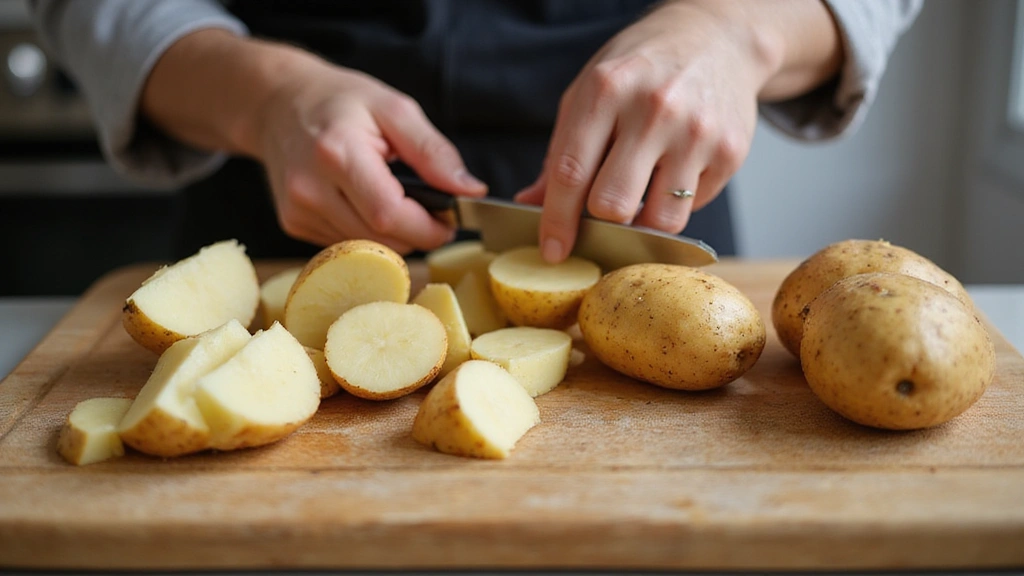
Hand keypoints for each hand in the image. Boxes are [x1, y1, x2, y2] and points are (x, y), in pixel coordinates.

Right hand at [253, 62, 486, 251]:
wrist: (277, 104)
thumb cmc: (339, 101)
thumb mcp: (394, 109)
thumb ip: (433, 152)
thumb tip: (470, 190)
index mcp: (337, 152)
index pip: (390, 214)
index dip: (427, 227)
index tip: (449, 220)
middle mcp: (310, 188)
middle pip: (379, 238)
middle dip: (416, 233)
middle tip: (430, 210)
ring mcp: (298, 211)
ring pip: (365, 248)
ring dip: (392, 235)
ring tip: (395, 199)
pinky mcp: (293, 224)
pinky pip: (346, 246)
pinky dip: (367, 233)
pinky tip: (364, 203)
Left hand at [515, 0, 839, 261]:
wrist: (718, 39)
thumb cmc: (642, 69)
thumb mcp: (590, 92)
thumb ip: (561, 151)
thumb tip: (531, 205)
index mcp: (606, 89)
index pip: (571, 172)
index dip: (557, 220)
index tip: (553, 251)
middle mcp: (654, 110)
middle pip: (613, 205)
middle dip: (602, 220)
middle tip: (603, 209)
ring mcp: (696, 132)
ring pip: (660, 220)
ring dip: (643, 221)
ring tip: (641, 193)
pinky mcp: (730, 152)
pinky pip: (693, 208)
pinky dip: (676, 202)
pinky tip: (674, 172)